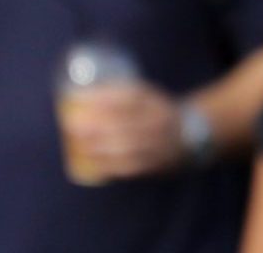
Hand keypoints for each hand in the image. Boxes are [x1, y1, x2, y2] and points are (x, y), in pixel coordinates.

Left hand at [63, 81, 186, 180]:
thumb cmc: (153, 113)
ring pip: (127, 146)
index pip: (129, 95)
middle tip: (72, 124)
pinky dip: (110, 165)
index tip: (78, 97)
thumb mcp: (144, 96)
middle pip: (125, 122)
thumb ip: (118, 95)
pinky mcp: (156, 163)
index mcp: (154, 100)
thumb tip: (76, 95)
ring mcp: (159, 143)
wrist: (189, 138)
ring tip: (78, 144)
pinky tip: (93, 163)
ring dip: (99, 147)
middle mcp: (158, 120)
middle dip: (95, 125)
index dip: (103, 97)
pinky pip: (132, 166)